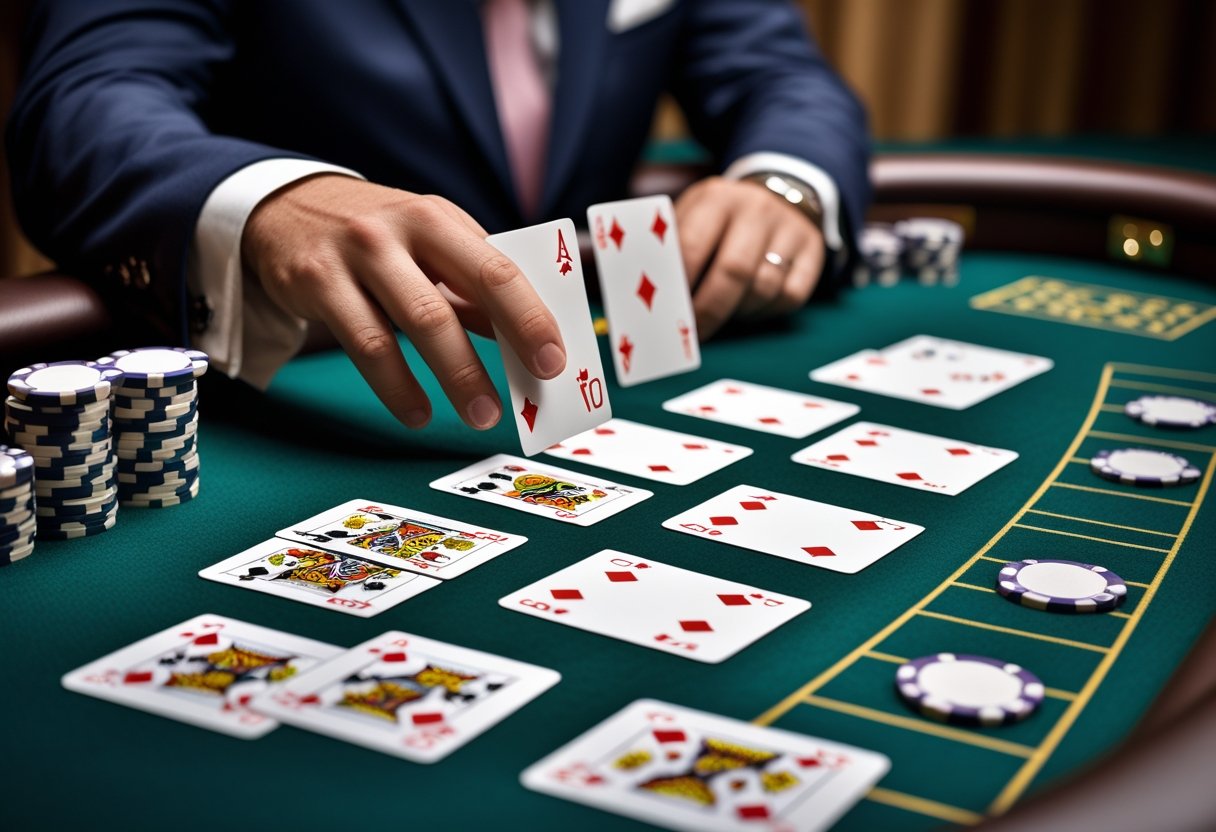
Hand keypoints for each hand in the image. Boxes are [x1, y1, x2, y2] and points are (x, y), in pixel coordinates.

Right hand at [242, 175, 565, 429]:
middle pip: (449, 303)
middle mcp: (395, 233)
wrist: (286, 208)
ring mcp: (352, 257)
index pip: (495, 269)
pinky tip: (417, 413)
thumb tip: (527, 340)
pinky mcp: (315, 284)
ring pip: (407, 329)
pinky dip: (396, 388)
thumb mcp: (430, 241)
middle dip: (487, 360)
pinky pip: (363, 347)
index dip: (529, 318)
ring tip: (478, 415)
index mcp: (437, 219)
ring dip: (449, 379)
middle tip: (516, 404)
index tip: (553, 361)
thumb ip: (473, 285)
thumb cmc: (381, 236)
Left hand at [675, 176, 824, 338]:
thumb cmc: (721, 220)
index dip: (678, 287)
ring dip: (738, 312)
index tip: (665, 315)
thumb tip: (635, 288)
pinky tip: (750, 307)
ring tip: (723, 313)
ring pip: (764, 288)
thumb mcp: (692, 216)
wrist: (782, 194)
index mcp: (716, 198)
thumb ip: (667, 248)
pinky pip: (790, 297)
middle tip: (692, 335)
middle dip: (709, 311)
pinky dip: (766, 311)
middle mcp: (756, 208)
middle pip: (734, 271)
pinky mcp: (814, 249)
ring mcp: (789, 228)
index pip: (692, 246)